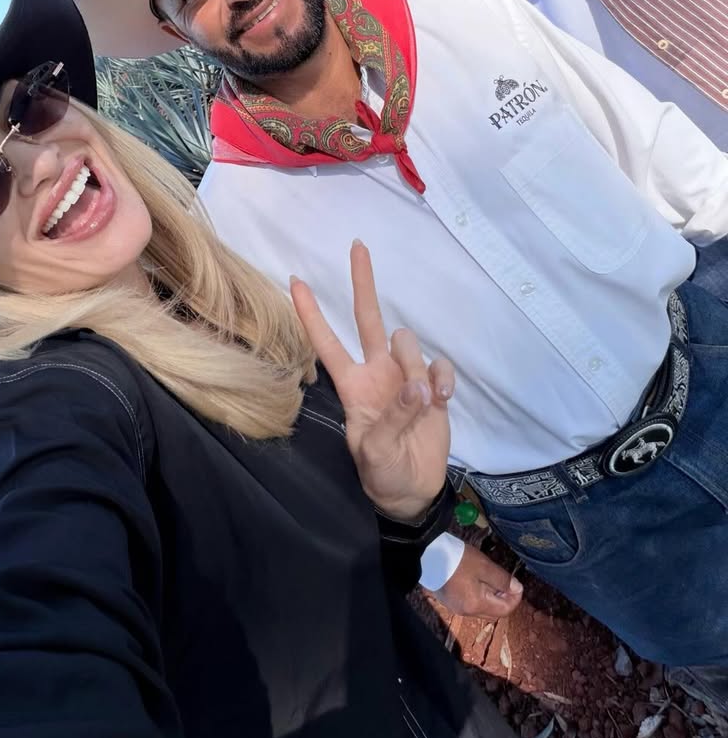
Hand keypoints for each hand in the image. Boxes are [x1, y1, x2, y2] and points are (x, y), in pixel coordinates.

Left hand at [291, 240, 453, 521]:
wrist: (412, 492)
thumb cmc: (382, 473)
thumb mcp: (375, 454)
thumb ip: (392, 419)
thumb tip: (416, 388)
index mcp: (352, 385)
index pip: (326, 343)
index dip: (310, 314)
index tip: (294, 281)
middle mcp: (376, 372)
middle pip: (367, 318)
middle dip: (362, 282)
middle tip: (357, 245)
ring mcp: (405, 376)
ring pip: (408, 343)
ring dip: (415, 368)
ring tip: (422, 404)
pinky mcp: (433, 386)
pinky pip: (439, 366)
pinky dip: (442, 380)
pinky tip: (442, 401)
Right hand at [430, 543, 522, 618]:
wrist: (427, 554)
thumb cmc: (457, 559)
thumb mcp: (483, 566)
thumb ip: (502, 579)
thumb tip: (517, 588)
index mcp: (476, 605)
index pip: (505, 610)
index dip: (515, 597)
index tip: (516, 582)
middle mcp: (466, 612)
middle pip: (494, 613)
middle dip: (504, 599)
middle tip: (505, 580)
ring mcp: (456, 608)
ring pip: (482, 609)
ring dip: (491, 597)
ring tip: (490, 578)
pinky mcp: (448, 601)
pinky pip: (470, 604)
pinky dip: (479, 596)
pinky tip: (475, 580)